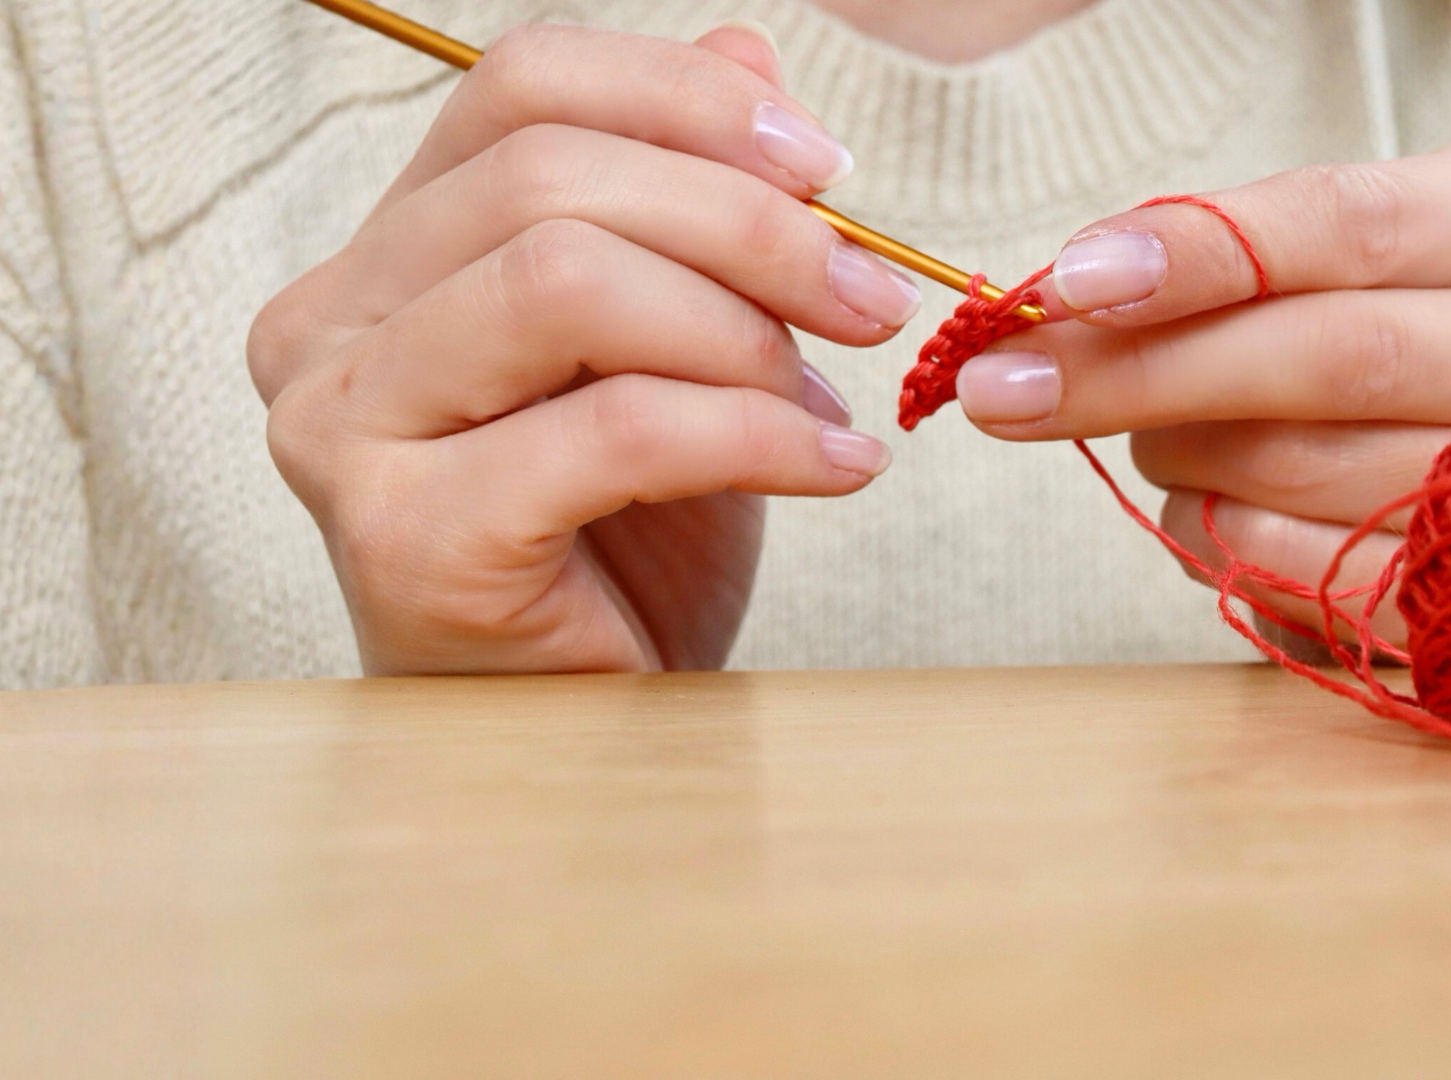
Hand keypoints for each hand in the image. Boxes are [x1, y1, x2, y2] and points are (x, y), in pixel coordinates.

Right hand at [250, 24, 921, 674]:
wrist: (586, 732)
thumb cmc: (626, 543)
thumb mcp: (678, 348)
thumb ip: (689, 198)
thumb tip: (750, 55)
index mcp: (387, 256)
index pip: (519, 89)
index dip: (686, 100)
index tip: (826, 169)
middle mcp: (329, 327)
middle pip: (550, 177)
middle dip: (751, 228)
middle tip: (871, 298)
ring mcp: (344, 432)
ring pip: (568, 282)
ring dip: (746, 331)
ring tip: (834, 398)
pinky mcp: (406, 539)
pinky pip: (617, 426)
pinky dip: (758, 434)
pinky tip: (836, 469)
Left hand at [957, 145, 1450, 644]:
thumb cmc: (1409, 351)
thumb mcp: (1348, 272)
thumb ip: (1234, 265)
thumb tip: (1066, 296)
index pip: (1356, 222)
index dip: (1203, 250)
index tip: (1070, 280)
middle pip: (1334, 351)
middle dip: (1143, 370)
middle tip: (1004, 387)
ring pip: (1310, 468)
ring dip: (1184, 458)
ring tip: (1157, 441)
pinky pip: (1320, 580)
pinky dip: (1223, 543)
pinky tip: (1205, 514)